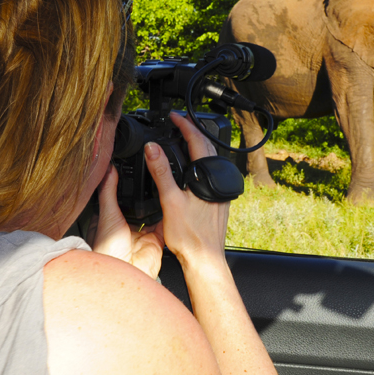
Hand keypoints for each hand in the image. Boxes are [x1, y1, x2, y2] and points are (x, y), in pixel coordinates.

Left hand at [90, 165, 164, 279]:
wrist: (124, 273)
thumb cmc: (107, 251)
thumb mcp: (106, 214)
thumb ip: (108, 191)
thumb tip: (108, 170)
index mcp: (109, 220)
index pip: (118, 198)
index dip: (125, 186)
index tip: (132, 170)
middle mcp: (125, 227)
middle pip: (136, 206)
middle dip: (143, 194)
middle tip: (152, 174)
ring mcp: (141, 235)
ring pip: (152, 214)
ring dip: (158, 203)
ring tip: (165, 183)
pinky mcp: (156, 241)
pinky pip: (165, 225)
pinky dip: (170, 216)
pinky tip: (173, 202)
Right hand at [144, 112, 230, 270]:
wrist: (205, 258)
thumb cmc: (190, 236)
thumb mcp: (170, 200)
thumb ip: (161, 172)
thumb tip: (153, 148)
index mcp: (207, 175)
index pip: (197, 140)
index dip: (184, 125)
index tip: (174, 116)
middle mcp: (218, 179)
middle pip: (207, 146)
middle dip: (192, 131)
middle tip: (179, 122)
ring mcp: (220, 189)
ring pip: (211, 159)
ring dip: (198, 146)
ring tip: (185, 138)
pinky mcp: (219, 198)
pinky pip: (211, 171)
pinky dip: (200, 161)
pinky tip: (192, 167)